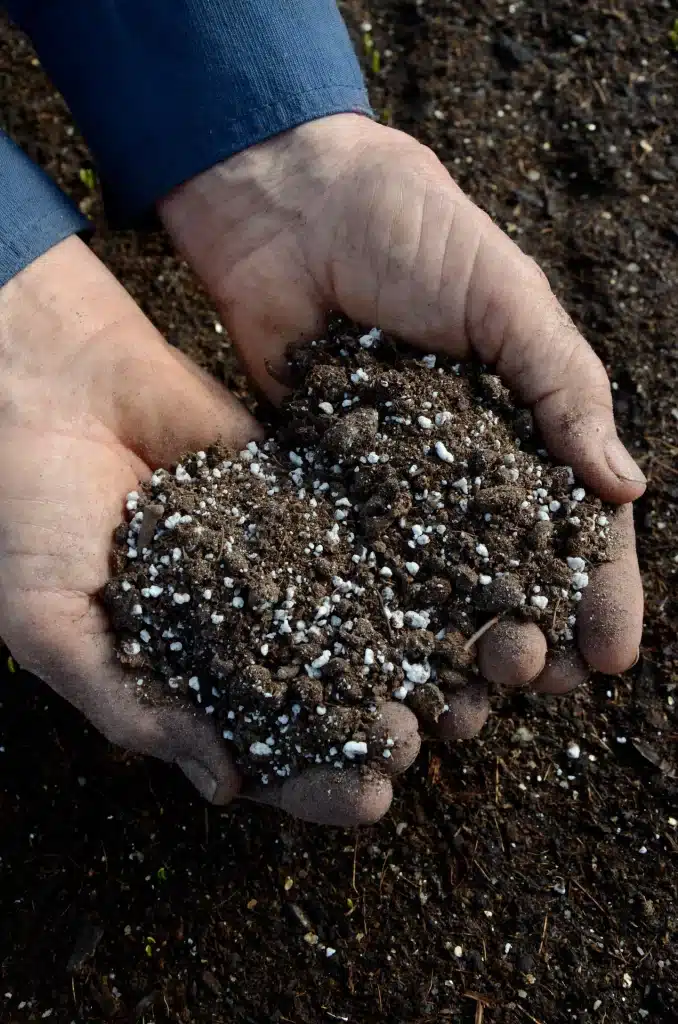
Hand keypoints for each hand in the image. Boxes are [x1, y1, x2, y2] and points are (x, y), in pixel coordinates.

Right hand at [0, 235, 421, 826]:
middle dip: (372, 723)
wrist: (47, 384)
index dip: (312, 781)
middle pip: (323, 695)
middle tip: (421, 742)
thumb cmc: (27, 512)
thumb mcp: (51, 626)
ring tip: (459, 684)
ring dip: (408, 657)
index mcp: (182, 676)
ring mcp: (275, 563)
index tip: (366, 799)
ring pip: (356, 623)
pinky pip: (358, 540)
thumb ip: (129, 708)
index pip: (260, 750)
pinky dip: (405, 567)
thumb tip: (221, 788)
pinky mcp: (300, 499)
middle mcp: (239, 627)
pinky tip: (451, 592)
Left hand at [158, 113, 643, 734]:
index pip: (572, 522)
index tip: (612, 656)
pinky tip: (379, 664)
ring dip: (452, 646)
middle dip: (528, 630)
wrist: (292, 206)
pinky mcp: (321, 482)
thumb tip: (628, 488)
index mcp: (520, 425)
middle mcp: (459, 467)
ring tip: (465, 704)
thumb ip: (564, 388)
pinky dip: (366, 614)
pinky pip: (349, 558)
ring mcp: (388, 482)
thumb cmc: (415, 233)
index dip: (597, 590)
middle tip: (536, 682)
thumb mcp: (507, 300)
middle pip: (503, 570)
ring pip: (428, 584)